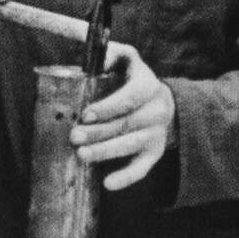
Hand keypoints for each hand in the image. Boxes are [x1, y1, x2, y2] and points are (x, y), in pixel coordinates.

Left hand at [68, 43, 174, 189]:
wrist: (164, 104)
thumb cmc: (134, 80)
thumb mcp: (127, 60)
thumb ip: (110, 53)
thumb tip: (92, 54)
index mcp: (149, 86)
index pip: (131, 97)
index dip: (109, 106)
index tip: (86, 113)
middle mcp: (157, 111)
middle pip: (127, 124)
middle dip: (99, 132)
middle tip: (74, 136)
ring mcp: (156, 134)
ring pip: (131, 146)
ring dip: (105, 152)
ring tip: (82, 155)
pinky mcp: (154, 154)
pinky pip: (142, 168)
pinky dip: (126, 177)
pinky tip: (108, 183)